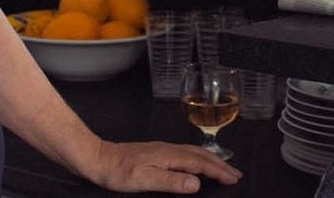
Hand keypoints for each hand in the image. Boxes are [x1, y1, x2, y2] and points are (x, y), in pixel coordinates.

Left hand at [90, 140, 241, 193]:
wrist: (97, 158)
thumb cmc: (117, 172)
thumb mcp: (143, 180)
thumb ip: (170, 181)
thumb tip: (196, 183)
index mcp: (169, 156)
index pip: (200, 163)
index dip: (218, 171)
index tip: (234, 178)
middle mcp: (168, 149)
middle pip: (201, 155)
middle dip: (220, 164)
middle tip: (236, 174)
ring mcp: (162, 149)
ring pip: (194, 153)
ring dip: (211, 160)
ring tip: (223, 168)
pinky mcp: (156, 152)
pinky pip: (185, 153)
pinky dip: (198, 158)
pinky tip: (196, 163)